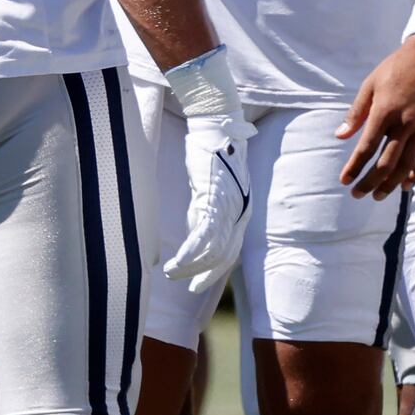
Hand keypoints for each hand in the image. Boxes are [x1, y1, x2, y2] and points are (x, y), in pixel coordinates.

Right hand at [160, 48, 251, 284]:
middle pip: (225, 256)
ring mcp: (228, 209)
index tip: (199, 282)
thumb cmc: (212, 151)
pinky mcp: (213, 202)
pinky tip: (174, 265)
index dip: (216, 269)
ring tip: (173, 275)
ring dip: (192, 268)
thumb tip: (195, 228)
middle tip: (189, 288)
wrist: (218, 127)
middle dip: (206, 275)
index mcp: (241, 211)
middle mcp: (239, 213)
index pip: (231, 249)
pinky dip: (187, 255)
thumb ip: (205, 208)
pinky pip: (202, 239)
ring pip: (213, 253)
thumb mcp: (210, 186)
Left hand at [337, 37, 414, 197]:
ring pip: (407, 164)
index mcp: (384, 111)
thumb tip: (340, 136)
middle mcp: (405, 122)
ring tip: (379, 195)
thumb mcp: (370, 85)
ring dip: (392, 183)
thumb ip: (356, 113)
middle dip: (370, 182)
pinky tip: (407, 184)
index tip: (345, 181)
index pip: (366, 147)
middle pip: (386, 162)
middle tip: (358, 194)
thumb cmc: (395, 69)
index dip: (355, 167)